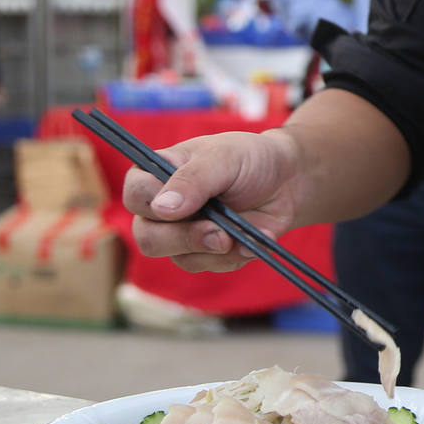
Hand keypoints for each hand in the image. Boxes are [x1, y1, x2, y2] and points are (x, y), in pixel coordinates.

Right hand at [120, 130, 303, 273]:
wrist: (288, 182)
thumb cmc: (251, 159)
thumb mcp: (224, 157)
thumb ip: (193, 180)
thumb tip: (162, 209)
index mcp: (158, 172)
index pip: (135, 194)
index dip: (153, 204)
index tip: (186, 206)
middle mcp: (163, 206)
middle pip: (147, 237)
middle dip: (185, 238)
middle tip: (220, 233)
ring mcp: (181, 232)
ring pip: (178, 257)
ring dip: (215, 250)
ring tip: (241, 232)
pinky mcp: (203, 252)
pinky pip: (207, 266)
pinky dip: (233, 256)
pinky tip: (250, 239)